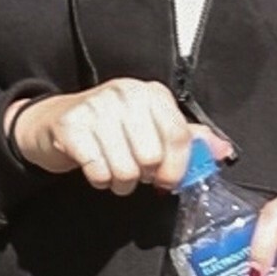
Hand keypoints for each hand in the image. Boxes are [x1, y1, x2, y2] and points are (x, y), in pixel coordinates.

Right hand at [9, 79, 232, 195]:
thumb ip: (187, 140)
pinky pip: (98, 171)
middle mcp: (126, 93)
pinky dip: (98, 179)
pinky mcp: (71, 125)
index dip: (176, 168)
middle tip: (132, 170)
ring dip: (120, 182)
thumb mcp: (150, 128)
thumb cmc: (109, 130)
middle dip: (143, 176)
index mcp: (151, 93)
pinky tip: (94, 168)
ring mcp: (96, 107)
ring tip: (113, 171)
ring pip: (126, 168)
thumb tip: (223, 150)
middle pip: (152, 157)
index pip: (179, 136)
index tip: (167, 182)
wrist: (53, 123)